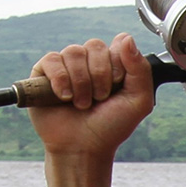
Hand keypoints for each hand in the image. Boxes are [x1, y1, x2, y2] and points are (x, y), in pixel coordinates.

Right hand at [29, 33, 156, 186]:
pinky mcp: (44, 72)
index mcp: (113, 65)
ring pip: (73, 52)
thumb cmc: (109, 127)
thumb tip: (126, 38)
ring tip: (81, 104)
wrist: (83, 148)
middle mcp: (89, 62)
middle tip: (99, 99)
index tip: (117, 86)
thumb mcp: (138, 101)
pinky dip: (60, 79)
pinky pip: (52, 59)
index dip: (118, 65)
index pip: (118, 44)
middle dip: (100, 77)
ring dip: (81, 82)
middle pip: (95, 46)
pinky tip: (64, 97)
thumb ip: (140, 69)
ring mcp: (67, 66)